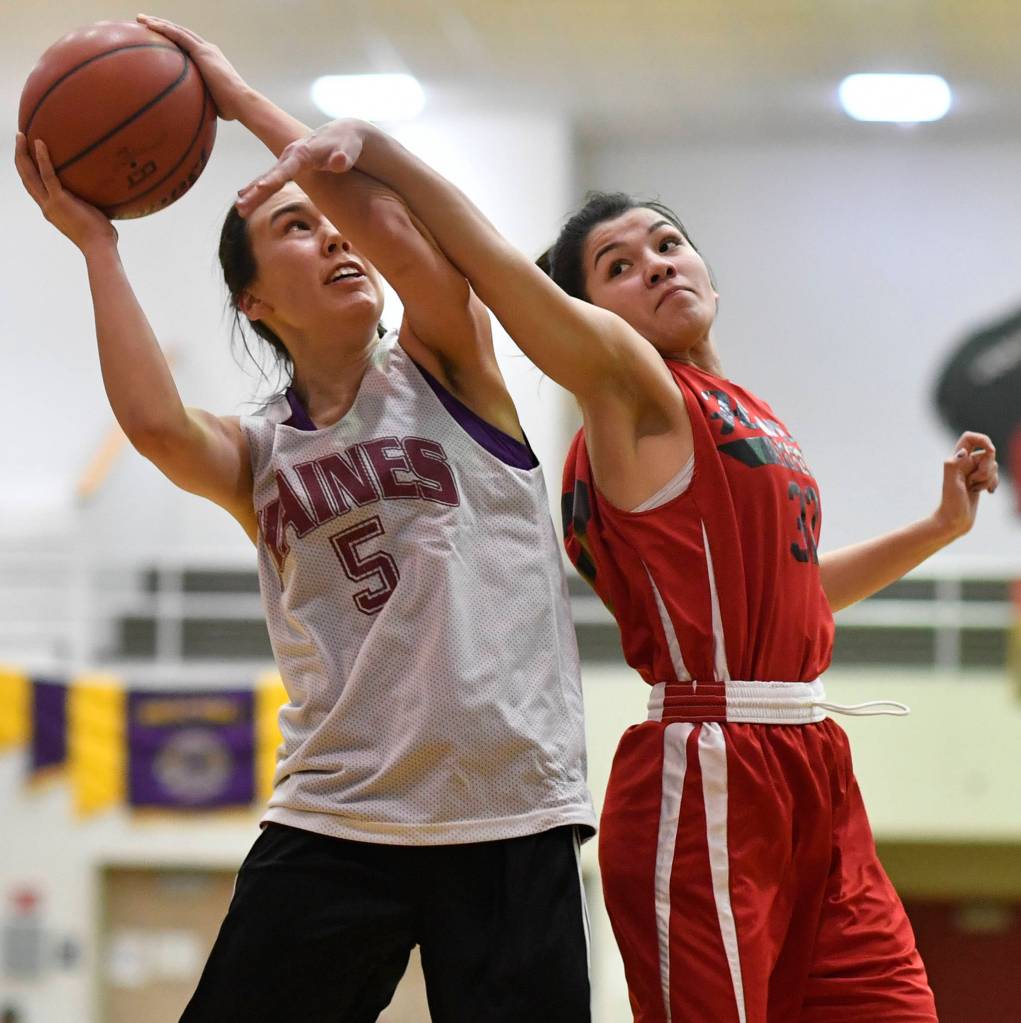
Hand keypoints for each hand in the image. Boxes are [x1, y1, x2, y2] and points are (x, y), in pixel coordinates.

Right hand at [15, 133, 116, 251]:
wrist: (100, 249)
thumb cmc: (103, 238)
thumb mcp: (95, 217)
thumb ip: (93, 205)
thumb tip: (108, 193)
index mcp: (52, 210)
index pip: (34, 188)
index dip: (28, 172)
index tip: (27, 157)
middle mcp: (46, 206)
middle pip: (26, 178)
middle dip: (20, 157)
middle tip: (20, 139)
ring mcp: (51, 204)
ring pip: (29, 174)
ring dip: (23, 153)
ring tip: (21, 135)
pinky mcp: (59, 201)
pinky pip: (48, 175)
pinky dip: (42, 158)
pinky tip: (40, 143)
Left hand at [136, 15, 251, 120]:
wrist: (242, 103)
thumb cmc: (231, 110)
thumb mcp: (211, 102)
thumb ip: (200, 101)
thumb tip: (190, 114)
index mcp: (210, 61)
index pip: (188, 47)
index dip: (173, 41)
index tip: (158, 40)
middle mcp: (208, 51)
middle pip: (181, 34)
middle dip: (162, 27)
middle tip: (144, 23)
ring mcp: (205, 49)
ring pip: (177, 30)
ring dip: (158, 23)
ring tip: (141, 19)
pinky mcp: (202, 51)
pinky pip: (178, 35)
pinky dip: (164, 28)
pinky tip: (149, 25)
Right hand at [235, 120, 371, 216]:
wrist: (344, 133)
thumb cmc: (348, 144)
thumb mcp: (349, 149)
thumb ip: (343, 157)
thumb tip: (338, 161)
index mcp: (303, 153)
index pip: (286, 169)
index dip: (273, 180)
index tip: (259, 190)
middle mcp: (291, 156)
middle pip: (271, 176)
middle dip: (255, 193)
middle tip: (241, 209)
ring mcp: (289, 161)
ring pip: (267, 178)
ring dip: (252, 194)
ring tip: (240, 210)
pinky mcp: (290, 166)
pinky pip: (270, 178)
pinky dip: (256, 187)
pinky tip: (243, 197)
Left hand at [932, 431, 997, 539]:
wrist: (952, 522)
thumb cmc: (951, 503)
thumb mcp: (951, 483)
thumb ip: (954, 465)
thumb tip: (963, 450)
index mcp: (956, 460)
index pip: (969, 438)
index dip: (983, 439)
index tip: (990, 451)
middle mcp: (963, 464)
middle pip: (987, 453)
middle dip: (986, 468)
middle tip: (972, 482)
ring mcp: (971, 473)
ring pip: (993, 465)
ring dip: (989, 478)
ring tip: (975, 490)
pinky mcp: (977, 483)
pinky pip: (993, 476)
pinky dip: (993, 483)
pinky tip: (987, 493)